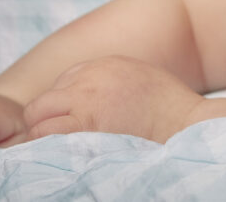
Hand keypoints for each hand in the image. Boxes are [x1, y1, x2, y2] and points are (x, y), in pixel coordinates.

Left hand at [23, 55, 203, 143]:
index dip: (63, 109)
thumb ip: (110, 84)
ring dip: (42, 135)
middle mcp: (89, 77)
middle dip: (44, 122)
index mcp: (103, 66)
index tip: (72, 128)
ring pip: (37, 117)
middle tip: (55, 144)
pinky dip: (45, 146)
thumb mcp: (138, 80)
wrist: (187, 122)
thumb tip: (92, 105)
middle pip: (43, 100)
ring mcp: (86, 98)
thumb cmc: (171, 110)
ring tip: (55, 154)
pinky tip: (56, 159)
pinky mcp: (87, 122)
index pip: (62, 85)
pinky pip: (47, 133)